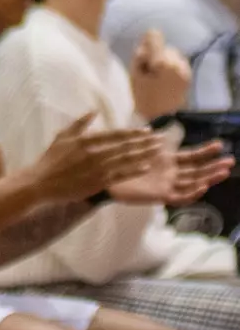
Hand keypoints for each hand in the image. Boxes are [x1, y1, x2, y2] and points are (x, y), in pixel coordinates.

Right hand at [31, 113, 164, 202]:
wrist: (42, 182)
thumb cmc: (51, 158)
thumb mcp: (61, 136)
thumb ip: (79, 124)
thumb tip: (93, 111)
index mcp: (85, 141)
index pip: (116, 135)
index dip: (133, 133)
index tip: (147, 130)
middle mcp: (94, 154)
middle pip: (126, 147)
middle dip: (145, 142)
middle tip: (160, 139)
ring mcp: (98, 169)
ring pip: (127, 160)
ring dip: (145, 155)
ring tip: (158, 151)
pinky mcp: (99, 183)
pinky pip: (121, 176)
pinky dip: (134, 170)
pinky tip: (146, 167)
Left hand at [109, 139, 235, 206]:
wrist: (103, 175)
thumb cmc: (119, 161)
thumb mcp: (137, 146)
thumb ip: (151, 142)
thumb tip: (162, 132)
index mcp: (166, 161)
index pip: (191, 156)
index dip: (205, 151)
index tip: (219, 144)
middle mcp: (170, 174)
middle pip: (197, 170)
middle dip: (214, 166)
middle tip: (231, 161)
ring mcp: (167, 185)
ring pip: (193, 183)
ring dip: (209, 178)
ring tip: (223, 172)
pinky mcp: (160, 195)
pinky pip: (180, 197)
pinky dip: (192, 192)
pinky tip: (202, 186)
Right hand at [129, 29, 191, 120]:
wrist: (160, 117)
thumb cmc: (143, 96)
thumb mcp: (135, 73)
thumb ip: (140, 54)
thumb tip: (146, 40)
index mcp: (162, 62)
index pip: (155, 37)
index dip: (147, 40)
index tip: (143, 50)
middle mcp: (177, 63)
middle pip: (165, 47)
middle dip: (157, 54)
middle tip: (149, 69)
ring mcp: (185, 70)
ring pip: (173, 54)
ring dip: (165, 59)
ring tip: (158, 74)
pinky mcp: (189, 76)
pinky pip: (179, 63)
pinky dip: (172, 66)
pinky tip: (165, 78)